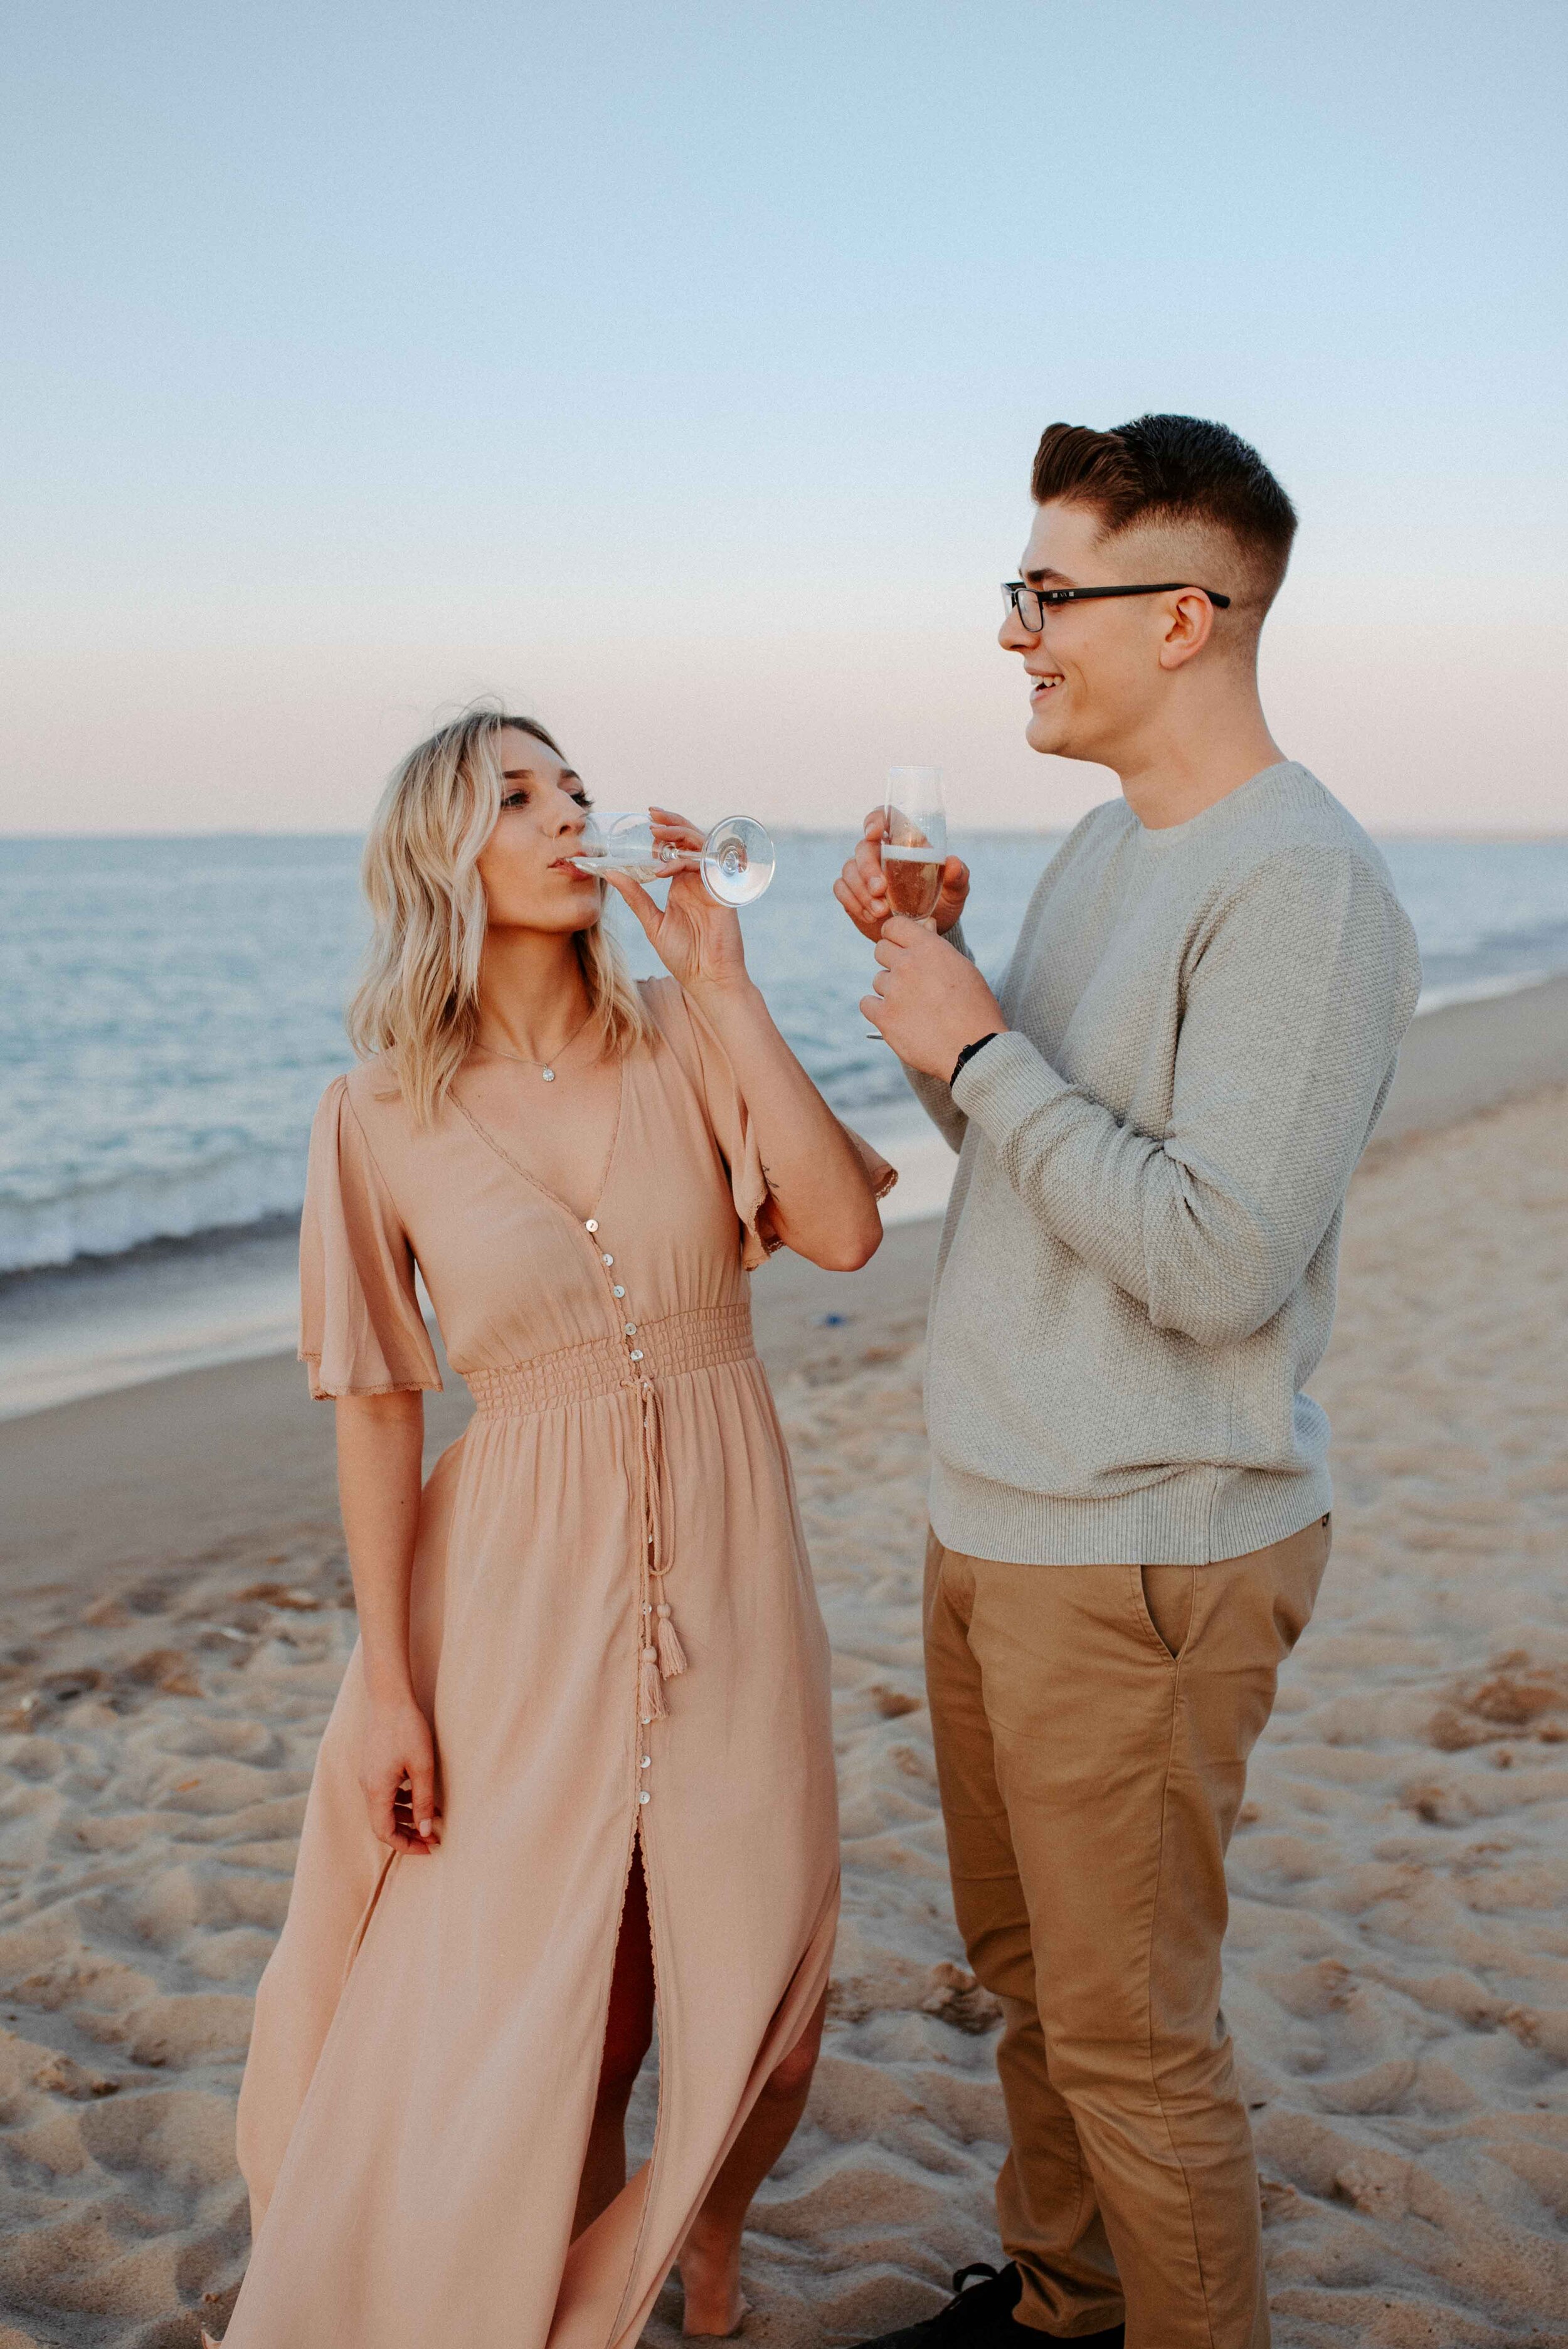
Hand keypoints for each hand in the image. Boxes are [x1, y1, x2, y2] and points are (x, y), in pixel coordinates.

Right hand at [360, 1692, 440, 1853]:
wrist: (388, 1698)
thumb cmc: (407, 1730)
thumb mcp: (422, 1767)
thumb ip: (423, 1801)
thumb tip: (425, 1831)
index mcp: (377, 1791)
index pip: (385, 1833)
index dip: (406, 1845)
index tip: (429, 1847)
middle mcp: (367, 1787)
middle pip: (383, 1823)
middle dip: (408, 1834)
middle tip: (432, 1838)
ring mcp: (368, 1776)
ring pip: (384, 1809)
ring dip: (406, 1816)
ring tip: (433, 1816)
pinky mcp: (372, 1766)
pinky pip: (384, 1793)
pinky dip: (401, 1800)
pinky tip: (419, 1794)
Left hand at [602, 808, 750, 999]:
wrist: (708, 979)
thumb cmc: (684, 956)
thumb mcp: (652, 923)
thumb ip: (636, 897)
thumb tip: (611, 873)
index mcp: (682, 885)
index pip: (674, 849)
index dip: (662, 835)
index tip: (643, 827)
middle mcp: (698, 880)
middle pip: (689, 840)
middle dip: (672, 823)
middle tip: (651, 813)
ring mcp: (711, 885)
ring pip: (700, 846)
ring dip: (679, 834)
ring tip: (657, 831)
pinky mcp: (722, 894)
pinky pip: (707, 866)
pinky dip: (684, 863)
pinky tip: (664, 869)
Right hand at [833, 808, 970, 942]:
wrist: (925, 930)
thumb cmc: (942, 902)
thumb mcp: (956, 891)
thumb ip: (958, 877)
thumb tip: (953, 863)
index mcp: (903, 842)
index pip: (884, 817)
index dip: (875, 820)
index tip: (874, 834)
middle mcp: (880, 853)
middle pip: (862, 848)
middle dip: (867, 868)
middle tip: (881, 890)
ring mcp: (863, 873)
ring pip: (849, 870)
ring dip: (861, 890)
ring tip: (881, 911)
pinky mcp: (853, 892)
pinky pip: (841, 889)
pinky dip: (853, 902)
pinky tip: (870, 916)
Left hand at [861, 916, 1006, 1078]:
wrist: (974, 1048)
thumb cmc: (974, 1008)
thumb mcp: (963, 968)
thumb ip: (936, 948)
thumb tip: (924, 927)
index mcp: (928, 948)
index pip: (893, 925)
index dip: (895, 935)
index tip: (899, 946)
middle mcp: (907, 965)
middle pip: (880, 950)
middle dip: (892, 961)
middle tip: (909, 979)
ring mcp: (893, 991)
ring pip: (878, 980)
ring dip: (890, 989)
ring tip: (914, 1005)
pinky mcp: (884, 1017)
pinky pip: (867, 1004)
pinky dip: (878, 1009)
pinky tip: (895, 1016)